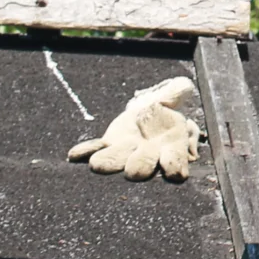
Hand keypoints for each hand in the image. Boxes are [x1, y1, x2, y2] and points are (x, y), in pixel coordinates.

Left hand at [68, 76, 202, 181]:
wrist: (145, 118)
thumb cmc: (164, 113)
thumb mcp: (172, 100)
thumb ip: (175, 94)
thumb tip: (184, 86)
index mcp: (170, 146)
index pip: (174, 157)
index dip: (175, 164)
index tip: (174, 172)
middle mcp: (148, 154)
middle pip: (145, 162)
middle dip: (140, 166)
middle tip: (134, 172)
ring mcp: (126, 153)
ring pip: (118, 159)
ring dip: (109, 162)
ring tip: (96, 164)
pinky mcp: (108, 146)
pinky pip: (97, 148)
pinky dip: (85, 151)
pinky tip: (74, 155)